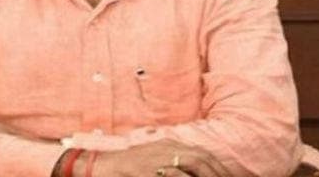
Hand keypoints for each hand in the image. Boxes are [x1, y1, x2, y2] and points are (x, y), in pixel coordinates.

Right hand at [93, 139, 231, 176]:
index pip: (201, 154)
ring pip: (190, 165)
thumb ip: (172, 163)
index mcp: (168, 144)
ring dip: (206, 175)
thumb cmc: (127, 166)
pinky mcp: (147, 169)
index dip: (218, 168)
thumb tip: (191, 171)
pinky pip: (172, 175)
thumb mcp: (152, 159)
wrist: (99, 166)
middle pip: (200, 158)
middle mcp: (165, 148)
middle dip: (217, 173)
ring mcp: (156, 158)